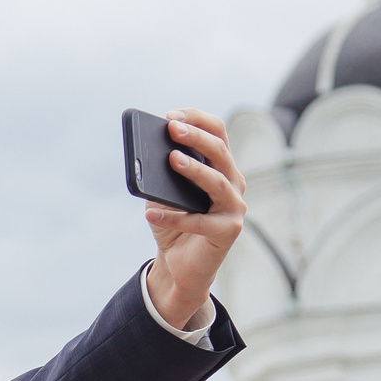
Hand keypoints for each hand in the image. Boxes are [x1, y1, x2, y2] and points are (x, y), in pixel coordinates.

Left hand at [142, 109, 246, 329]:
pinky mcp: (228, 231)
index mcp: (220, 167)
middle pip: (220, 152)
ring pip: (217, 182)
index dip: (197, 120)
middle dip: (195, 137)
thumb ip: (161, 174)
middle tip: (172, 128)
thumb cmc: (174, 225)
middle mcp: (233, 183)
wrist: (179, 266)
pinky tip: (150, 213)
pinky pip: (199, 221)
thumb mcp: (163, 194)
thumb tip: (147, 154)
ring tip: (172, 159)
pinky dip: (173, 217)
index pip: (217, 133)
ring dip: (194, 169)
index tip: (171, 115)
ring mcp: (234, 207)